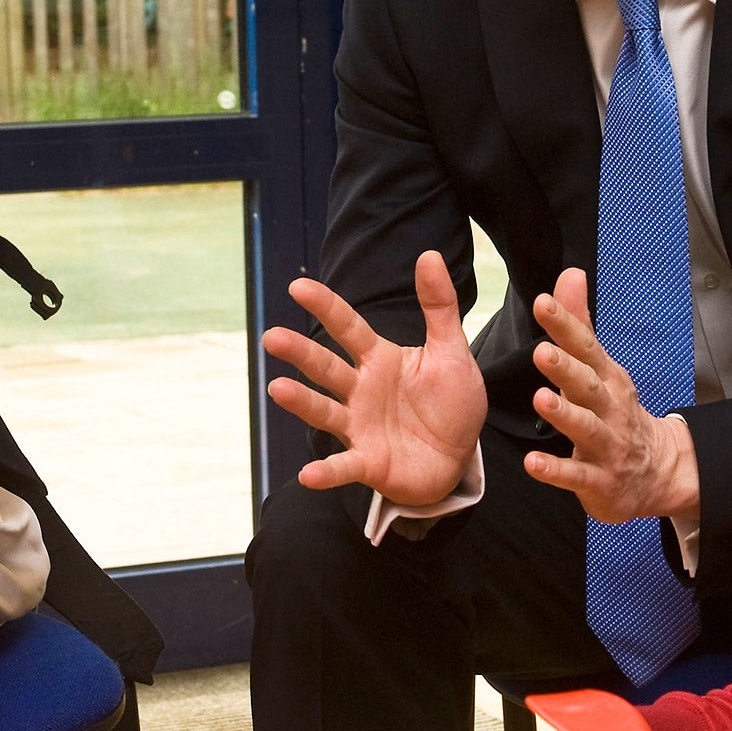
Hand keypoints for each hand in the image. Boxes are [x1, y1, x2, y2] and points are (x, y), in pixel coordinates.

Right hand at [261, 250, 485, 507]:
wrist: (459, 456)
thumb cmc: (450, 402)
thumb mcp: (452, 351)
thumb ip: (440, 307)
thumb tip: (429, 255)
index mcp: (379, 360)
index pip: (347, 328)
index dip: (325, 307)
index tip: (298, 286)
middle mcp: (361, 390)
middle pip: (326, 368)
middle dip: (300, 353)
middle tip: (272, 337)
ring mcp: (360, 426)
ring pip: (325, 411)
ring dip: (302, 402)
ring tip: (278, 389)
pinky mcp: (368, 462)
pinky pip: (344, 466)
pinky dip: (327, 472)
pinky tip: (308, 475)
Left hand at [523, 267, 698, 522]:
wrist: (658, 473)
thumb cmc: (616, 412)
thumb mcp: (600, 367)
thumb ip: (579, 324)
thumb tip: (570, 273)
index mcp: (606, 377)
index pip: (585, 347)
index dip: (565, 325)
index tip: (544, 303)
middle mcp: (609, 408)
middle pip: (588, 385)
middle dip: (567, 368)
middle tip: (543, 351)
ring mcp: (607, 445)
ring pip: (586, 428)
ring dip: (564, 414)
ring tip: (541, 399)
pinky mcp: (599, 480)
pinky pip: (577, 475)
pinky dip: (556, 470)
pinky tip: (533, 463)